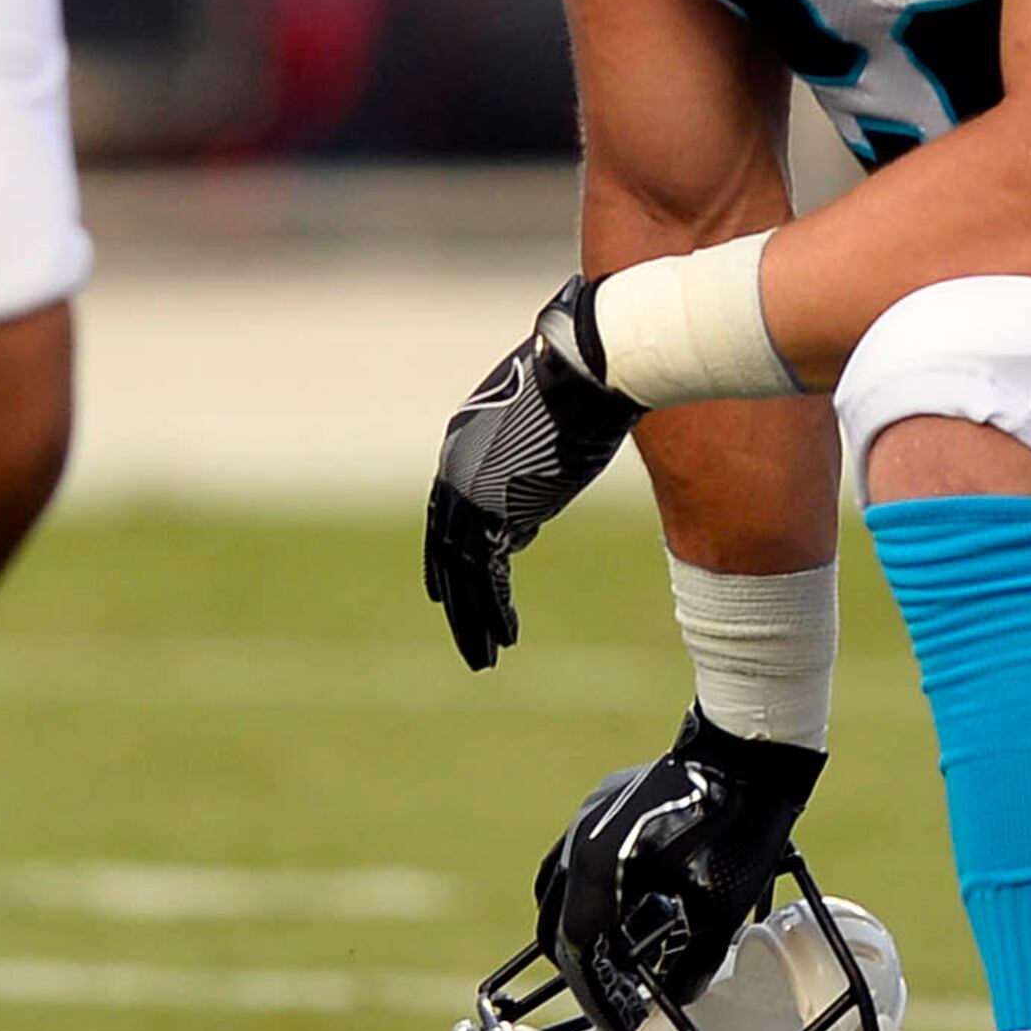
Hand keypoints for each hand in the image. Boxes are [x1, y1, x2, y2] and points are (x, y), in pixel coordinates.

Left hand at [424, 277, 640, 668]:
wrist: (583, 371)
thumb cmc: (582, 382)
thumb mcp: (547, 428)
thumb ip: (528, 470)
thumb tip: (522, 523)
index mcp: (462, 445)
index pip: (449, 512)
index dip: (454, 552)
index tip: (460, 584)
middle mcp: (455, 473)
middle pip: (446, 548)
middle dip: (458, 596)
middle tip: (466, 634)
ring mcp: (468, 493)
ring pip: (460, 572)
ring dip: (472, 619)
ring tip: (482, 659)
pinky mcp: (491, 511)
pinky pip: (485, 577)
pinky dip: (494, 611)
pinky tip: (504, 640)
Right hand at [534, 708, 825, 1030]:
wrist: (746, 755)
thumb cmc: (735, 829)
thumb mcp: (718, 910)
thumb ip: (691, 961)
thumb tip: (678, 994)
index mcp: (597, 868)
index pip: (576, 949)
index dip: (594, 994)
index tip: (615, 1022)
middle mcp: (579, 840)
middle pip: (556, 921)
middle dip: (581, 964)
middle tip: (613, 994)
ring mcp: (587, 814)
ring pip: (558, 886)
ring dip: (580, 924)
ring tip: (617, 952)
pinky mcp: (603, 800)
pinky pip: (578, 855)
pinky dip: (590, 890)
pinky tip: (628, 901)